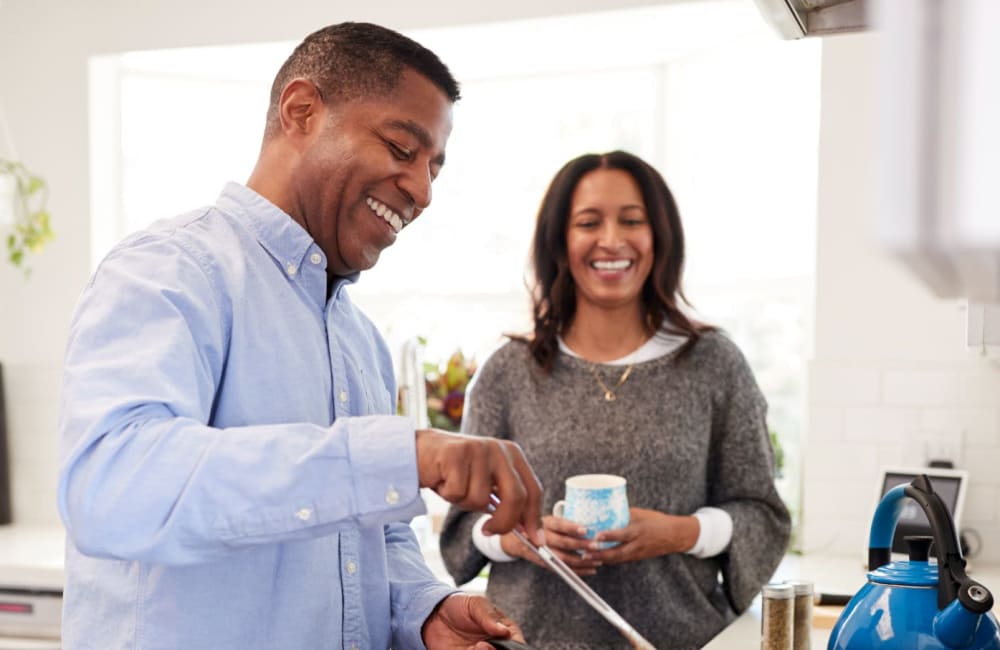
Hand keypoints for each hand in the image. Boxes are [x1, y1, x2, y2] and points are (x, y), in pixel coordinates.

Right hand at [416, 429, 542, 543]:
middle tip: (487, 530)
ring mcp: (478, 449)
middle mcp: (499, 449)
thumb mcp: (486, 485)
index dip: (535, 518)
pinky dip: (448, 494)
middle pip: (515, 496)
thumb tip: (529, 532)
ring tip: (454, 487)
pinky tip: (443, 480)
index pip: (533, 489)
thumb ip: (506, 501)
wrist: (419, 453)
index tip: (536, 541)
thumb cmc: (454, 473)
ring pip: (480, 498)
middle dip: (503, 521)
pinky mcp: (456, 453)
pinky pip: (458, 492)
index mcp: (512, 454)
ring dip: (464, 503)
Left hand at [422, 593, 525, 649]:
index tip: (496, 643)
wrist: (433, 614)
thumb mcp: (476, 604)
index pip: (516, 645)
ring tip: (475, 646)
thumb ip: (489, 618)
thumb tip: (504, 631)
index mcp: (505, 632)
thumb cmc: (460, 605)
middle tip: (483, 645)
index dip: (513, 648)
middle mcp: (495, 647)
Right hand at [519, 515, 602, 575]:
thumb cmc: (540, 528)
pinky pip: (563, 569)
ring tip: (598, 560)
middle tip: (595, 546)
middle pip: (562, 542)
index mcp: (544, 523)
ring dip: (582, 561)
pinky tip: (590, 570)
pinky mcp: (545, 563)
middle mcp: (541, 537)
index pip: (558, 524)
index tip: (585, 530)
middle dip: (580, 545)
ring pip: (564, 559)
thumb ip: (563, 524)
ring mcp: (542, 552)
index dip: (571, 527)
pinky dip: (578, 571)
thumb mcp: (548, 521)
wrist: (517, 541)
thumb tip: (588, 528)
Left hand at [583, 507, 699, 564]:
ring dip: (601, 559)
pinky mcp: (637, 558)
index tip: (596, 536)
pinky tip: (598, 558)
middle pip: (616, 553)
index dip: (609, 536)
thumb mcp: (641, 514)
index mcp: (639, 531)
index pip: (622, 535)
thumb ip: (624, 513)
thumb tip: (606, 508)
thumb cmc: (657, 521)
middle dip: (599, 554)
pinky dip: (609, 560)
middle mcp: (637, 545)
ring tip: (586, 557)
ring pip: (617, 559)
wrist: (675, 536)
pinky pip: (621, 560)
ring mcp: (637, 553)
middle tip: (585, 552)